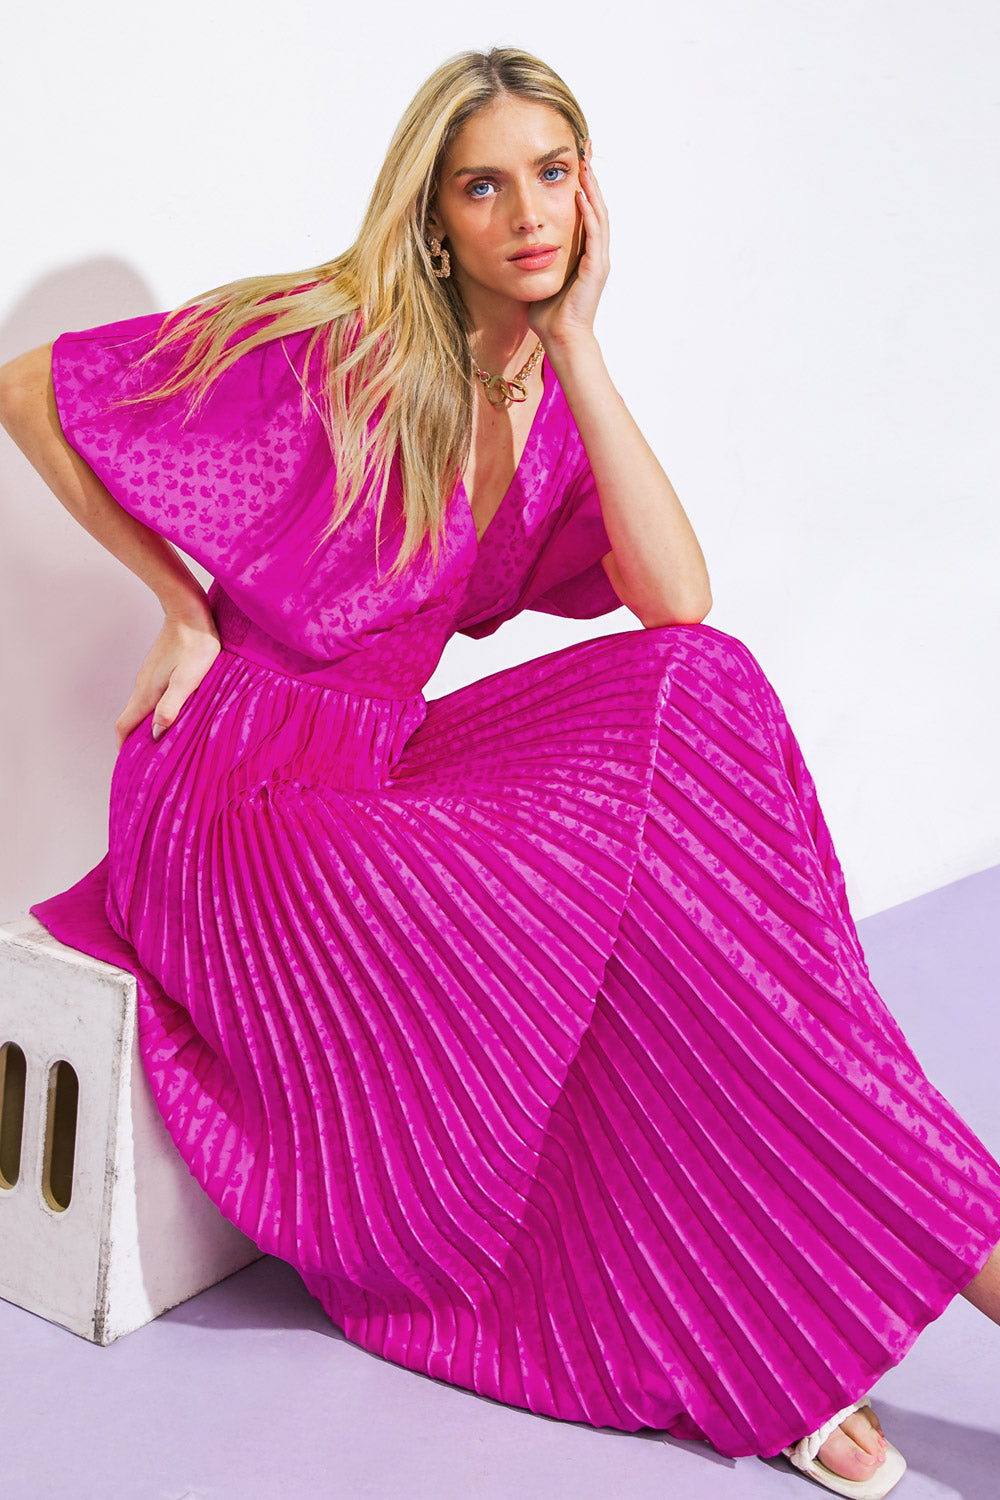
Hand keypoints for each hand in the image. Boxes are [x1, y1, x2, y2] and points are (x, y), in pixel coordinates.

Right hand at [115, 610, 221, 749]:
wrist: (189, 612)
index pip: (124, 725)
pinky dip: (154, 710)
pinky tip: (171, 713)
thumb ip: (171, 705)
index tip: (130, 764)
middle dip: (134, 740)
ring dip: (145, 725)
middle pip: (130, 719)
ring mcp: (150, 676)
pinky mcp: (159, 669)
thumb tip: (155, 732)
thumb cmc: (194, 645)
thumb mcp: (187, 679)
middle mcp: (143, 686)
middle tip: (148, 759)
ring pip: (141, 707)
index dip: (124, 746)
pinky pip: (151, 695)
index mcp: (147, 692)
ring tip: (161, 741)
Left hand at [528, 155, 609, 348]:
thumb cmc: (547, 314)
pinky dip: (588, 213)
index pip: (584, 211)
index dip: (580, 186)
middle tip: (585, 149)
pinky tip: (580, 194)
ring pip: (598, 215)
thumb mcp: (538, 275)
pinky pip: (594, 235)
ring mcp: (598, 260)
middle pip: (595, 206)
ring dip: (592, 189)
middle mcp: (595, 253)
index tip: (572, 161)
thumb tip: (513, 242)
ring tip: (585, 164)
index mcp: (583, 253)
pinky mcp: (596, 269)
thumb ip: (532, 257)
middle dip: (590, 178)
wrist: (561, 339)